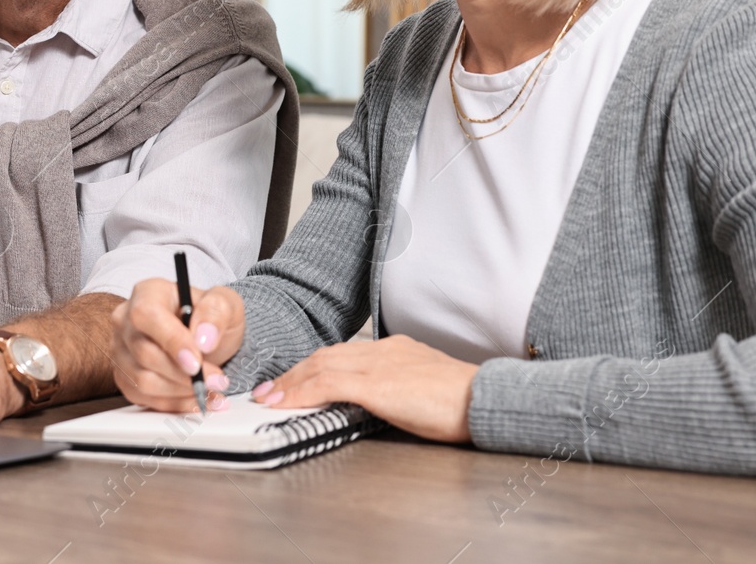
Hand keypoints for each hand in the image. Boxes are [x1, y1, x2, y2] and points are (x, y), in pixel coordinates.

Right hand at [109, 277, 243, 411]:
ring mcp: (122, 350)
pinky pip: (144, 398)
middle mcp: (126, 320)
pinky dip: (174, 403)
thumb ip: (216, 312)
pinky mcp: (125, 376)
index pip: (147, 315)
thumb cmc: (211, 318)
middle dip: (184, 374)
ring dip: (182, 391)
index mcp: (147, 293)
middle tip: (217, 379)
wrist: (207, 340)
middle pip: (145, 353)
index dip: (171, 341)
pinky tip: (197, 398)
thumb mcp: (226, 304)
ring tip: (210, 388)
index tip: (196, 362)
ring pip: (143, 381)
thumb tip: (203, 338)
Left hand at [251, 335, 477, 441]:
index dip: (313, 367)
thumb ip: (398, 390)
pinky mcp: (378, 385)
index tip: (293, 379)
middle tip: (270, 389)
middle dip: (294, 372)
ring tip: (269, 396)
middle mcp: (384, 351)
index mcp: (395, 350)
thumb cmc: (463, 402)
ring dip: (291, 382)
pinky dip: (302, 392)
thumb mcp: (424, 389)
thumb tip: (380, 404)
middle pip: (326, 356)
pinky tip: (285, 403)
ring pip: (322, 366)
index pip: (343, 354)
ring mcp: (380, 365)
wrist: (485, 399)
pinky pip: (329, 384)